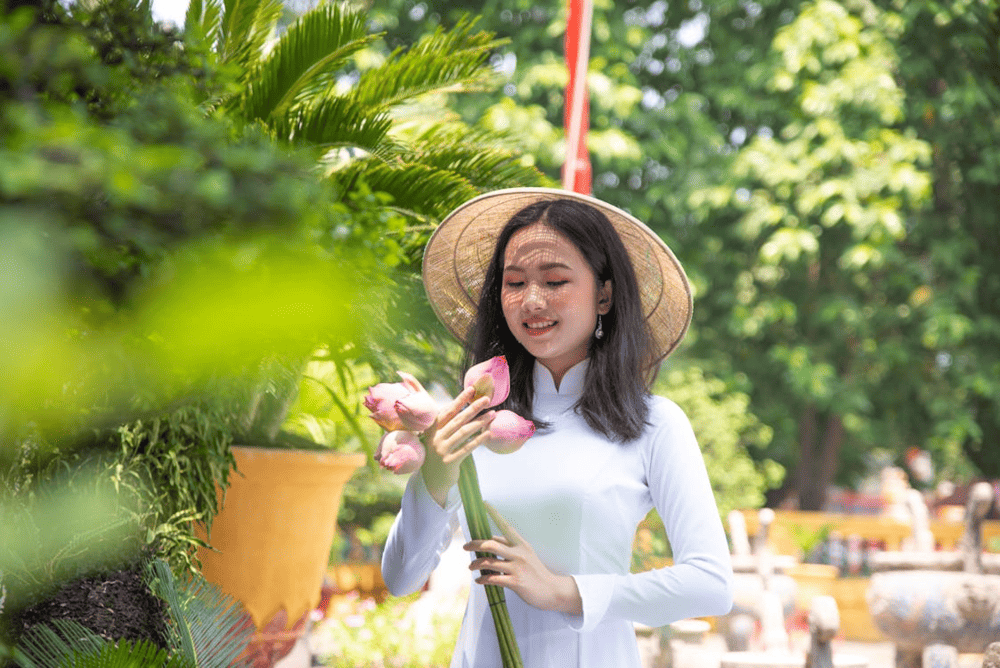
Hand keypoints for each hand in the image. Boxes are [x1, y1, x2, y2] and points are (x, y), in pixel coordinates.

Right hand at [420, 386, 494, 505]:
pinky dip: (478, 440)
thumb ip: (447, 423)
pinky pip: (467, 448)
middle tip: (487, 399)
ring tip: (492, 415)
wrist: (433, 480)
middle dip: (473, 408)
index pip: (448, 411)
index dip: (460, 400)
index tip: (472, 389)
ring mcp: (441, 450)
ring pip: (464, 432)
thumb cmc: (439, 453)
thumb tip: (464, 405)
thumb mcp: (437, 437)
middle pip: (458, 419)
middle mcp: (435, 438)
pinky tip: (488, 433)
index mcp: (431, 429)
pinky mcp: (450, 462)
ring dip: (480, 422)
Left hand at [465, 503, 582, 615]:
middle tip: (465, 547)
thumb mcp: (527, 554)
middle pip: (491, 544)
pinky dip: (483, 579)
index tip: (485, 503)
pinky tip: (479, 580)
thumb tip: (491, 540)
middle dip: (475, 545)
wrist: (551, 590)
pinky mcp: (516, 582)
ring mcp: (517, 568)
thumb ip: (510, 546)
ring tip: (471, 566)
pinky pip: (493, 578)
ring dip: (476, 564)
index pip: (506, 526)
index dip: (495, 514)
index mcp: (521, 544)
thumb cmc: (536, 572)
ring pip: (489, 562)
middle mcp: (519, 553)